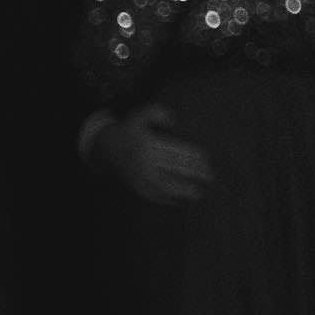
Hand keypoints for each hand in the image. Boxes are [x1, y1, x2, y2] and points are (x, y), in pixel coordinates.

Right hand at [94, 104, 214, 205]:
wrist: (105, 148)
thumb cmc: (128, 129)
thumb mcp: (139, 115)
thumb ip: (156, 112)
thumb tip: (172, 120)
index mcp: (146, 145)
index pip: (174, 152)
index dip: (191, 157)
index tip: (206, 159)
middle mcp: (143, 163)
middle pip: (172, 169)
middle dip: (192, 174)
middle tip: (210, 177)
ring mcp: (138, 176)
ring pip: (163, 186)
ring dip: (181, 191)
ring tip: (198, 193)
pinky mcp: (135, 186)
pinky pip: (151, 195)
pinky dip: (165, 200)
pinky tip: (179, 202)